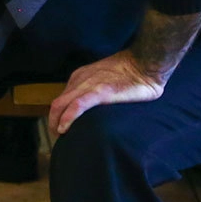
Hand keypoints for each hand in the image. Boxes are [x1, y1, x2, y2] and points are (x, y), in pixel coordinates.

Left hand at [48, 49, 164, 135]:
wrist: (148, 62)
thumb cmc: (134, 74)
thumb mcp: (106, 81)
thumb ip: (96, 92)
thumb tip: (93, 111)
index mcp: (81, 77)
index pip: (62, 99)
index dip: (58, 116)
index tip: (61, 130)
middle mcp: (80, 80)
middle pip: (57, 104)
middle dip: (53, 123)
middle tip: (58, 138)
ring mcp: (88, 85)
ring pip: (61, 105)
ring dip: (56, 123)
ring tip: (60, 138)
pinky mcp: (99, 91)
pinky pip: (77, 106)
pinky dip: (67, 118)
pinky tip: (64, 129)